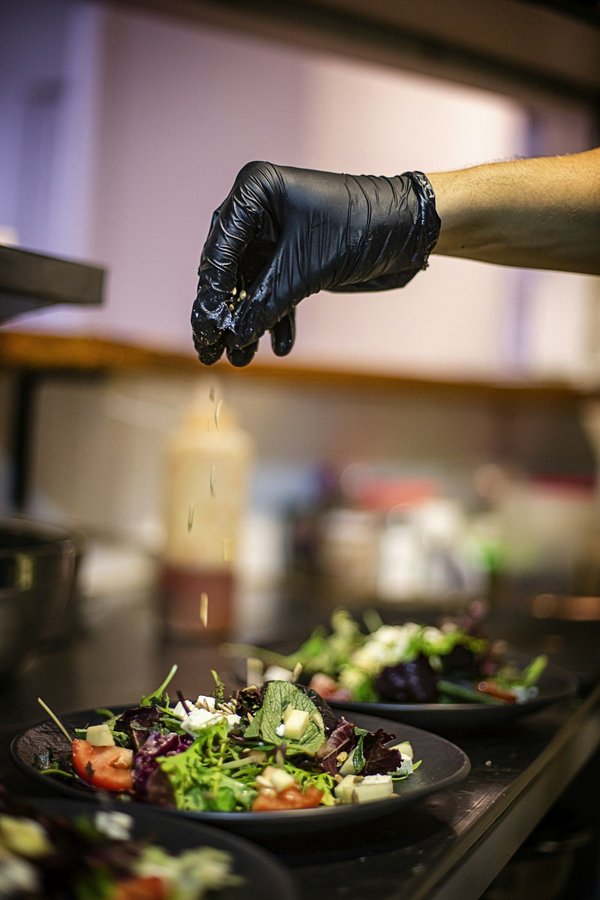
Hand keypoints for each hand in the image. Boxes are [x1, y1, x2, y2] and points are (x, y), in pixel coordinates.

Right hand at [191, 161, 439, 365]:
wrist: (410, 230)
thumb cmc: (361, 230)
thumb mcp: (305, 270)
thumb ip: (265, 304)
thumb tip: (232, 337)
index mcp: (255, 192)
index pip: (220, 250)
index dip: (211, 294)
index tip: (205, 330)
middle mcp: (260, 210)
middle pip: (229, 269)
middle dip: (225, 314)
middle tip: (210, 351)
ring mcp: (277, 234)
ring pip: (251, 285)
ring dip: (249, 323)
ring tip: (242, 359)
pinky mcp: (295, 256)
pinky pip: (275, 290)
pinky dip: (277, 318)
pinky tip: (280, 346)